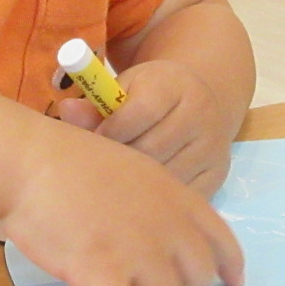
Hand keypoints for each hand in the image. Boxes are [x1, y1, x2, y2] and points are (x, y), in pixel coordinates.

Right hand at [4, 118, 243, 285]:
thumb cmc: (71, 163)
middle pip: (196, 283)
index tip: (229, 282)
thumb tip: (167, 238)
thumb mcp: (134, 170)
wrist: (29, 161)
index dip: (227, 266)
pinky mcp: (101, 269)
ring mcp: (136, 248)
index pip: (221, 239)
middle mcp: (166, 224)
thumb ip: (159, 203)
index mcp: (176, 196)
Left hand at [53, 58, 236, 196]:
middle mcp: (201, 114)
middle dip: (119, 162)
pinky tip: (138, 195)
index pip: (138, 113)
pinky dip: (156, 200)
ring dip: (135, 185)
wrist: (198, 102)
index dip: (108, 132)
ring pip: (165, 178)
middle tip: (99, 169)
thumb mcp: (125, 87)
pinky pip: (180, 197)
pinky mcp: (218, 175)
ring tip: (115, 182)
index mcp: (175, 85)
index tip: (91, 144)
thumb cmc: (150, 95)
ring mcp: (213, 147)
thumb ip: (95, 103)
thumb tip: (66, 112)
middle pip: (151, 149)